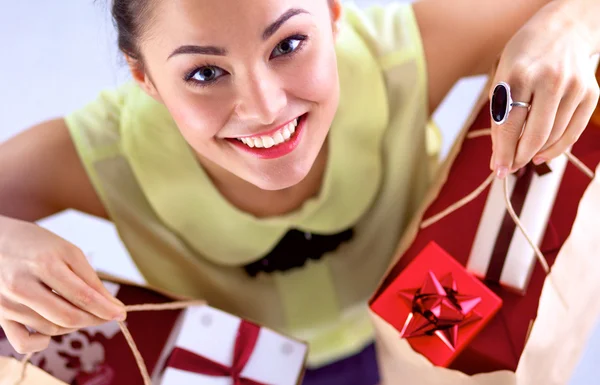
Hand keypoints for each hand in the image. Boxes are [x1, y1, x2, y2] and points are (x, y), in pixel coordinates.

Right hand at [0, 216, 125, 353]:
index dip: (106, 308)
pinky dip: (43, 342)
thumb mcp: (67, 251)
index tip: (121, 313)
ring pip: (51, 328)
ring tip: (81, 313)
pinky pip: (23, 343)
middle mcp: (23, 285)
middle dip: (93, 319)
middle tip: (105, 315)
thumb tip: (111, 304)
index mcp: (45, 264)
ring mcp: (8, 302)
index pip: (83, 295)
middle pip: (67, 316)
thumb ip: (89, 278)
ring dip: (74, 326)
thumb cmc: (36, 244)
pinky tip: (53, 330)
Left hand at [489, 0, 599, 177]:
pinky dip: (557, 148)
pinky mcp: (590, 93)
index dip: (502, 152)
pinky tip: (542, 154)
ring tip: (523, 157)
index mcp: (519, 75)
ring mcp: (574, 87)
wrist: (561, 33)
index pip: (509, 125)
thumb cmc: (524, 60)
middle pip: (534, 135)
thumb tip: (497, 158)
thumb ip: (499, 118)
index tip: (497, 170)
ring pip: (554, 137)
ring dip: (536, 154)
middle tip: (510, 168)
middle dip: (519, 158)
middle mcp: (549, 80)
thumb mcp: (502, 80)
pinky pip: (573, 132)